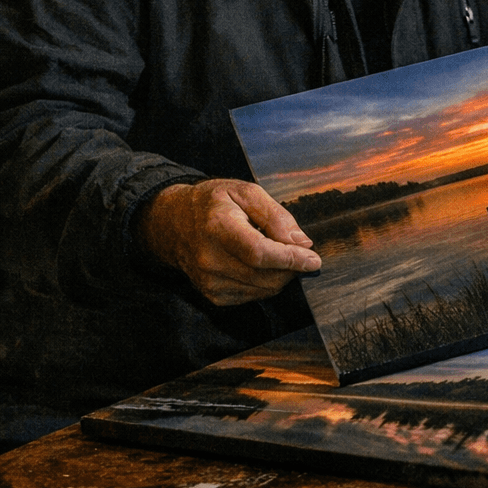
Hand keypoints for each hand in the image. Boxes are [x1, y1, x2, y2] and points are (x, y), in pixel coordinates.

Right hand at [137, 178, 321, 305]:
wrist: (173, 222)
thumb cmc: (212, 203)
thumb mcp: (245, 192)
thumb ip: (276, 215)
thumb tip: (302, 242)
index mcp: (218, 228)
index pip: (260, 253)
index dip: (290, 259)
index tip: (313, 260)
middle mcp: (210, 259)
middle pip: (265, 276)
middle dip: (291, 268)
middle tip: (300, 252)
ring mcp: (209, 281)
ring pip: (263, 289)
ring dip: (280, 276)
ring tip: (273, 252)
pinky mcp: (213, 295)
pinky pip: (253, 295)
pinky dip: (265, 283)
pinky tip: (258, 264)